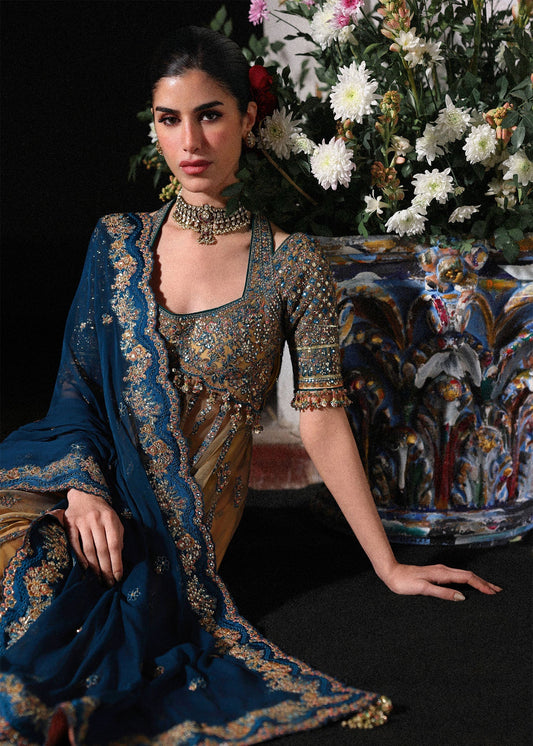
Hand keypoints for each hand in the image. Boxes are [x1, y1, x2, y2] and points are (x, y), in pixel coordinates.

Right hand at [62, 489, 123, 585]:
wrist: (84, 494)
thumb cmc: (102, 511)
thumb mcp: (115, 519)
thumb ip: (118, 536)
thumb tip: (118, 557)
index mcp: (110, 518)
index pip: (114, 545)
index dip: (116, 562)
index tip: (118, 576)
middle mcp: (96, 520)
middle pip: (102, 549)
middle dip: (106, 569)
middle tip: (108, 583)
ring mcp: (82, 522)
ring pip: (89, 549)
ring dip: (94, 567)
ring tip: (98, 579)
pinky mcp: (69, 524)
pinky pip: (74, 544)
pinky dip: (80, 557)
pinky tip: (85, 569)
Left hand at [381, 562, 501, 600]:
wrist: (391, 573)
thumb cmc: (404, 583)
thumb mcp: (423, 589)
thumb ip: (442, 593)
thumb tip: (461, 598)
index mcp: (442, 573)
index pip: (467, 578)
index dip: (481, 585)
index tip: (492, 593)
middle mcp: (443, 570)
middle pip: (468, 575)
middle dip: (484, 583)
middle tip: (498, 591)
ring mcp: (440, 571)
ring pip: (463, 575)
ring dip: (477, 581)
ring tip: (488, 589)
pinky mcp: (436, 574)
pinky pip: (457, 577)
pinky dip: (468, 581)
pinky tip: (469, 586)